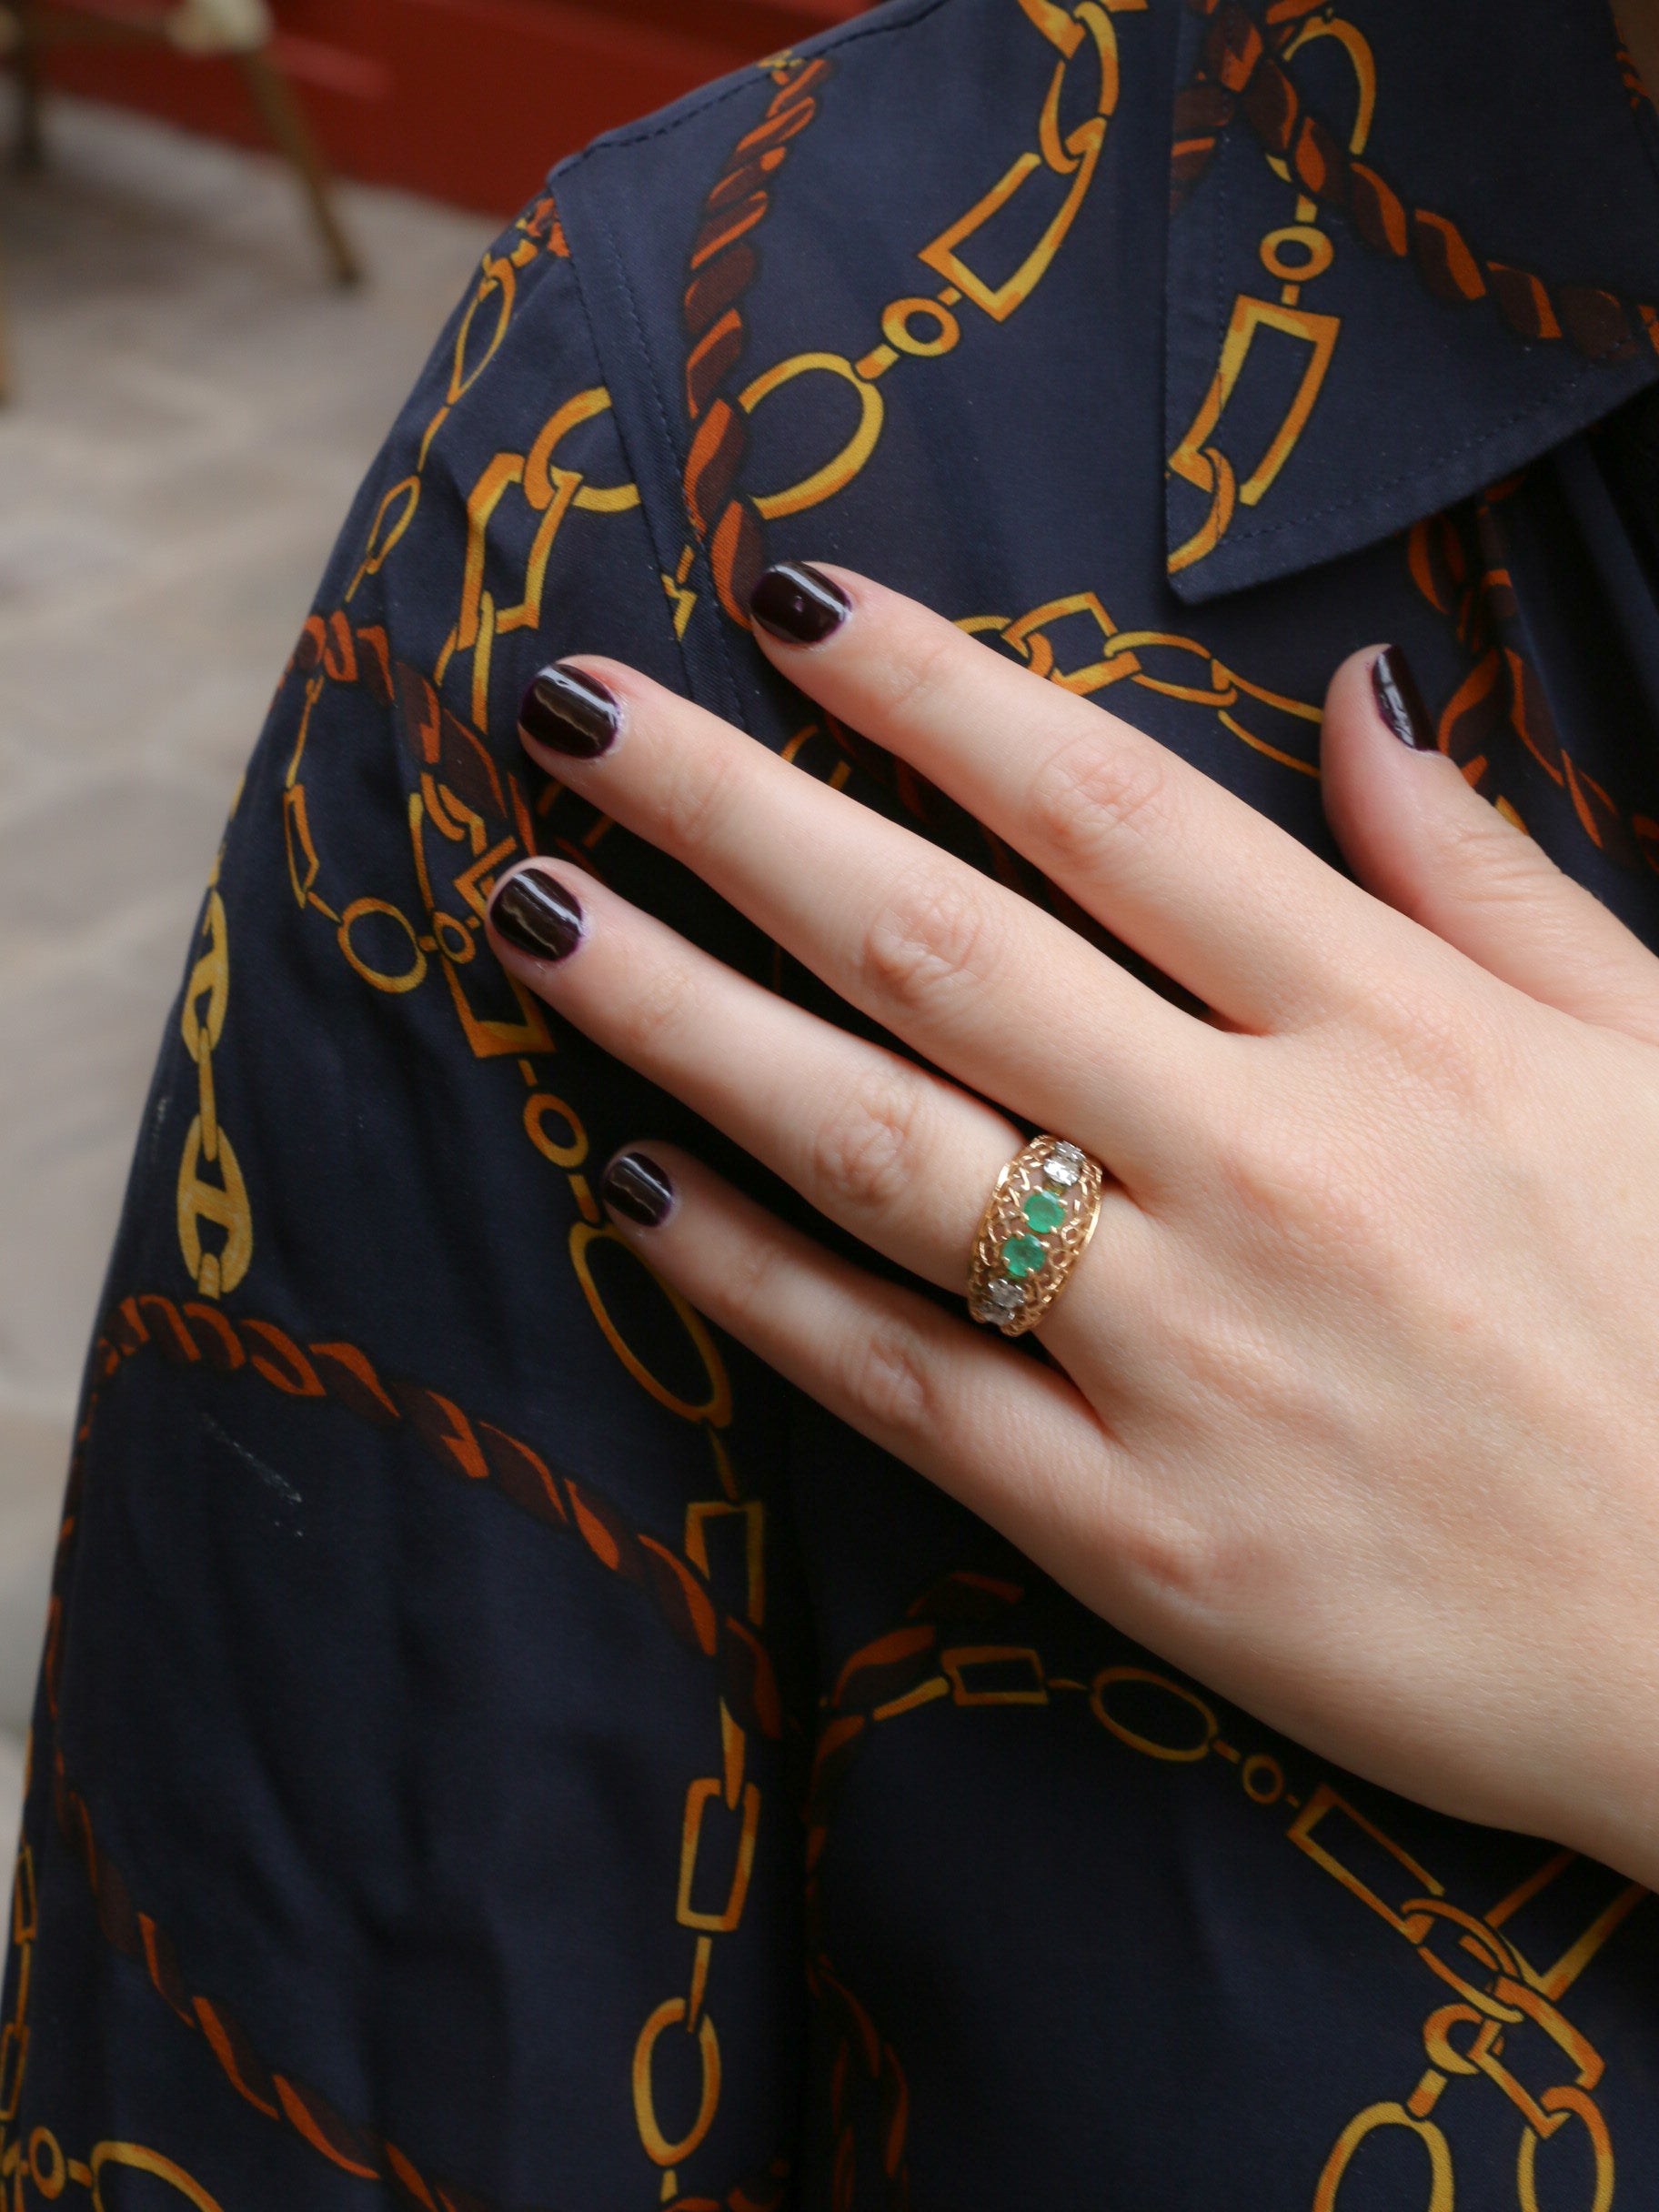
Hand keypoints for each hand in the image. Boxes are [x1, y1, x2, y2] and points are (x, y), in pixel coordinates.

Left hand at [486, 563, 1658, 1883]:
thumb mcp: (1655, 1055)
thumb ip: (1484, 874)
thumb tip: (1353, 688)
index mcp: (1396, 1030)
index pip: (1112, 810)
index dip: (932, 689)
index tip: (783, 601)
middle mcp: (1266, 1168)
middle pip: (942, 946)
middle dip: (734, 812)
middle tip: (567, 717)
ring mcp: (1188, 1357)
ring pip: (880, 1149)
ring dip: (684, 1019)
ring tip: (533, 918)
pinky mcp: (1136, 1533)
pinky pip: (901, 1384)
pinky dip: (754, 1283)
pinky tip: (631, 1190)